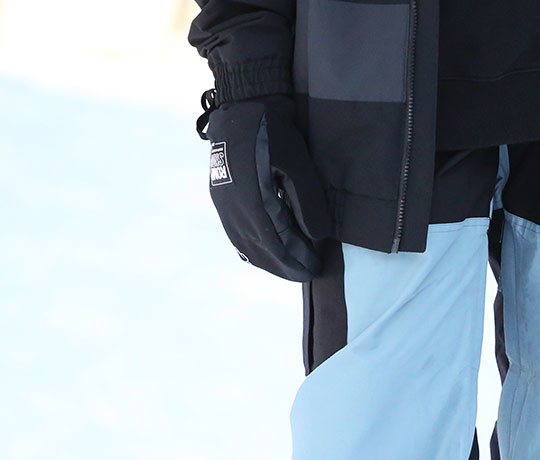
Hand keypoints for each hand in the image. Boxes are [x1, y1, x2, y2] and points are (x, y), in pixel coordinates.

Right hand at [202, 95, 331, 281]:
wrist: (244, 104)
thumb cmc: (277, 132)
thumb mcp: (299, 166)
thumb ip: (308, 204)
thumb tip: (317, 239)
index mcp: (253, 201)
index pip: (279, 244)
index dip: (298, 260)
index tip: (316, 269)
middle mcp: (234, 208)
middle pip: (261, 251)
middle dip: (286, 267)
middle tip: (307, 275)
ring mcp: (224, 204)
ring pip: (246, 246)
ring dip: (269, 262)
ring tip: (290, 268)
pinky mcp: (221, 197)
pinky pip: (236, 234)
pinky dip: (253, 249)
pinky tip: (267, 254)